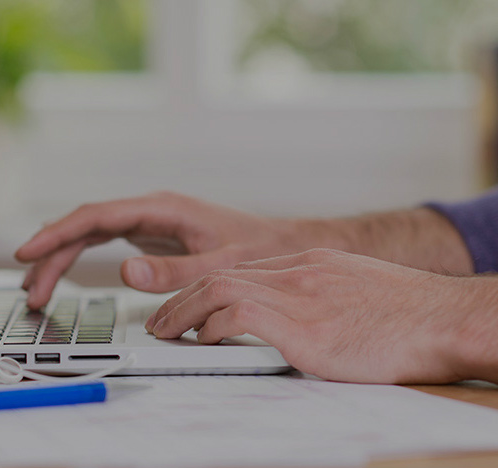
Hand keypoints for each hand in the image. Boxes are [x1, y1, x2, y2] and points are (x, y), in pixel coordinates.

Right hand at [15, 192, 320, 308]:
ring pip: (88, 236)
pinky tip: (61, 274)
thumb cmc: (258, 249)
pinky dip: (78, 259)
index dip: (57, 233)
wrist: (282, 244)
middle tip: (29, 290)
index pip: (95, 217)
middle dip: (52, 256)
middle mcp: (148, 211)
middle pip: (84, 228)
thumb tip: (125, 272)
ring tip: (35, 290)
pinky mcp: (149, 237)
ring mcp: (147, 222)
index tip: (29, 251)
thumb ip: (174, 270)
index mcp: (160, 208)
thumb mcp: (221, 265)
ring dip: (60, 260)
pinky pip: (101, 244)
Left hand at [146, 248, 489, 383]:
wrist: (447, 318)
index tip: (187, 306)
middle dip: (181, 298)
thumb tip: (297, 320)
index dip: (205, 289)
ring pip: (219, 290)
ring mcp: (301, 296)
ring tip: (164, 332)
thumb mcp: (357, 292)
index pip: (241, 271)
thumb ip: (320, 298)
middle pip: (221, 275)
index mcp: (310, 263)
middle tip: (159, 321)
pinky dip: (213, 327)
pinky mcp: (305, 327)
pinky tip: (203, 341)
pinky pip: (239, 317)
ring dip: (183, 312)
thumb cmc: (410, 315)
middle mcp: (299, 272)